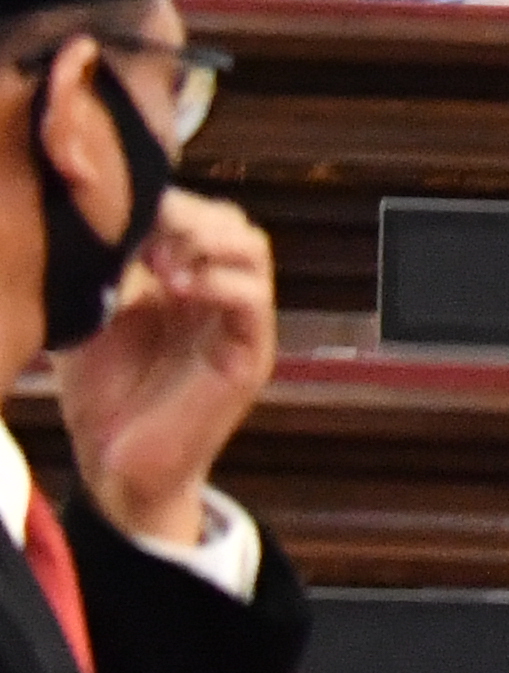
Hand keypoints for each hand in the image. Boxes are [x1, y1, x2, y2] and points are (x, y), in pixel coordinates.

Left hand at [58, 185, 275, 551]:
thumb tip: (116, 224)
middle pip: (231, 222)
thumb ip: (109, 269)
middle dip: (186, 217)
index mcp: (184, 280)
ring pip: (251, 248)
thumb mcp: (93, 314)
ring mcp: (238, 324)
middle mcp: (217, 295)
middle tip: (144, 238)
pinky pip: (252, 299)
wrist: (115, 467)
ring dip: (205, 242)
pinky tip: (177, 290)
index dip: (165, 205)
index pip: (197, 215)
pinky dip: (217, 282)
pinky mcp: (249, 355)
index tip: (120, 216)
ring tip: (162, 264)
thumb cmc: (103, 395)